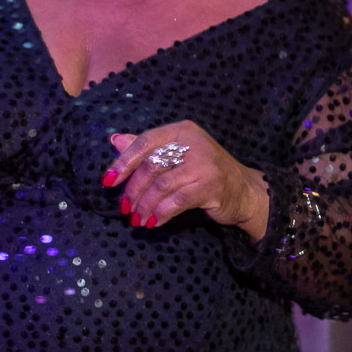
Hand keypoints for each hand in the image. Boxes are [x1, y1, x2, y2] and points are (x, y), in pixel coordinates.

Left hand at [106, 122, 269, 241]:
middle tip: (125, 209)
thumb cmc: (205, 172)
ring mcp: (205, 164)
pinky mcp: (212, 185)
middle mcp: (194, 143)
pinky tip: (154, 221)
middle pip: (151, 166)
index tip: (108, 182)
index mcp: (183, 130)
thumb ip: (148, 148)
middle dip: (133, 191)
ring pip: (162, 185)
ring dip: (144, 206)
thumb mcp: (177, 155)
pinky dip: (162, 213)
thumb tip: (115, 140)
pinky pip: (177, 200)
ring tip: (137, 219)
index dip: (123, 162)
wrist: (244, 190)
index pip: (145, 142)